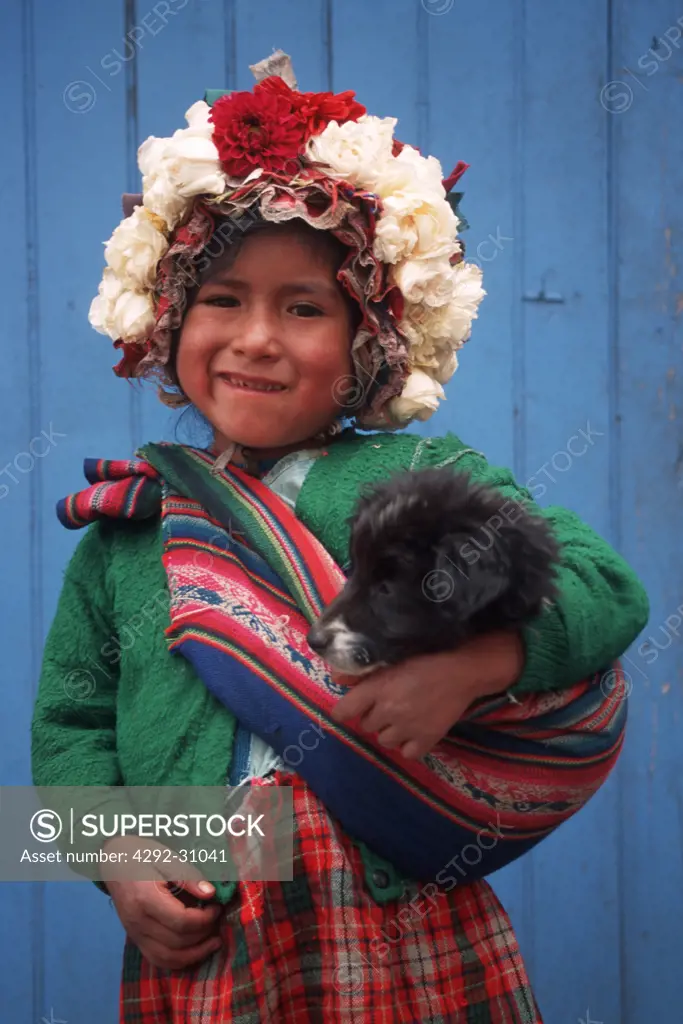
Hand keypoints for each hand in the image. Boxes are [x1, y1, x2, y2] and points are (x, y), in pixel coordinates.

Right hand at [103, 836, 222, 970]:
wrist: (114, 862)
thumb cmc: (141, 856)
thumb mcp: (166, 858)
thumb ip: (188, 876)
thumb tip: (211, 894)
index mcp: (145, 899)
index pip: (181, 921)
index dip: (205, 919)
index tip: (217, 907)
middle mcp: (138, 922)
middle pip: (177, 942)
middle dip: (203, 935)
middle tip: (218, 921)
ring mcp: (134, 934)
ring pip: (167, 958)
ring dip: (194, 954)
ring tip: (214, 942)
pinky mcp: (135, 939)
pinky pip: (157, 959)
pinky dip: (178, 961)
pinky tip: (195, 951)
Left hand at [330, 630, 523, 760]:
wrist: (463, 670)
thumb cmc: (427, 658)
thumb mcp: (392, 658)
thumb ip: (363, 671)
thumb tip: (337, 679)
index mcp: (377, 688)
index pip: (344, 711)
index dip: (344, 711)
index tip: (348, 710)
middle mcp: (388, 711)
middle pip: (366, 725)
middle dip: (373, 716)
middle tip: (387, 704)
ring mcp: (407, 728)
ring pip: (384, 740)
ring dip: (389, 731)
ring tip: (402, 717)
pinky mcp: (427, 740)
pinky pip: (406, 753)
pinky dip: (408, 745)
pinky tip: (414, 732)